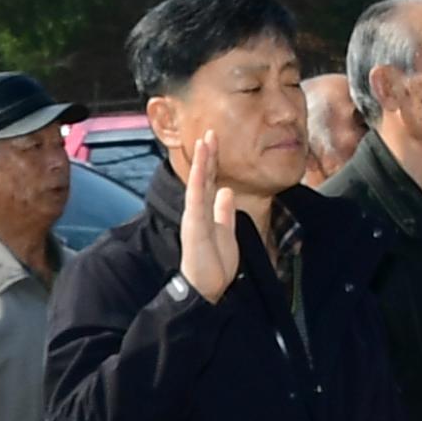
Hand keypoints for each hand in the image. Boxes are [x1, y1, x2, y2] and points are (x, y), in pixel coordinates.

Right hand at [176, 133, 241, 300]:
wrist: (206, 287)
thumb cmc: (214, 264)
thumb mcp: (226, 232)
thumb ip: (224, 211)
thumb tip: (227, 191)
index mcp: (206, 211)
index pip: (210, 181)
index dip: (214, 162)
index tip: (215, 142)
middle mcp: (198, 210)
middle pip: (204, 178)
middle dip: (208, 155)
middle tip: (211, 133)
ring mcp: (194, 216)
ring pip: (198, 183)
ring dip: (202, 162)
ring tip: (204, 142)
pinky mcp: (194, 225)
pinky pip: (196, 199)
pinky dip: (198, 182)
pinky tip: (202, 167)